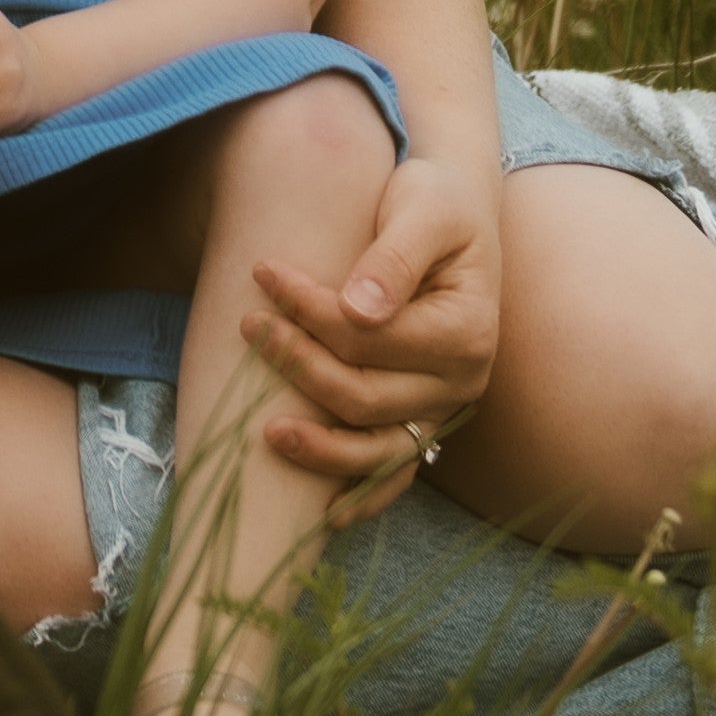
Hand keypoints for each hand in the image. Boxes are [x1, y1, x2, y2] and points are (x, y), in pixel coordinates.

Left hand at [240, 152, 504, 519]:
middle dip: (299, 365)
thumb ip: (394, 257)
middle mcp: (463, 382)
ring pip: (378, 450)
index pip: (370, 337)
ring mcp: (444, 410)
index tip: (262, 270)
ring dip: (321, 447)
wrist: (453, 214)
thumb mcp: (423, 210)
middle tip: (247, 324)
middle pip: (365, 395)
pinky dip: (361, 494)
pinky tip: (323, 512)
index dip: (310, 310)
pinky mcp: (425, 422)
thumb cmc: (435, 203)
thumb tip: (357, 309)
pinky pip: (393, 471)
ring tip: (265, 433)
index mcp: (467, 331)